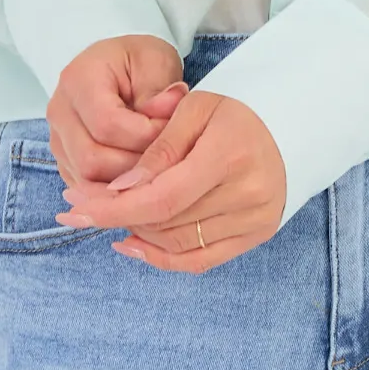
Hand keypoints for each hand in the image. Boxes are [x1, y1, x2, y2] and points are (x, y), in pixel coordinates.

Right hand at [45, 34, 190, 189]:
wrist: (119, 66)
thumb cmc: (137, 61)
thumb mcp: (156, 61)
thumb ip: (161, 91)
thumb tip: (166, 112)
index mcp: (79, 79)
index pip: (107, 124)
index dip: (144, 136)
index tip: (171, 131)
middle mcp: (60, 111)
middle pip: (91, 159)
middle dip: (135, 164)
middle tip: (166, 154)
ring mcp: (58, 138)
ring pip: (86, 179)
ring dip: (125, 180)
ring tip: (154, 164)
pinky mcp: (64, 159)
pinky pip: (85, 187)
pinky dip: (113, 188)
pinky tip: (138, 175)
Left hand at [55, 89, 285, 273]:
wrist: (291, 124)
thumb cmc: (238, 110)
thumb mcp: (195, 109)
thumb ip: (159, 149)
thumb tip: (120, 188)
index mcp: (229, 155)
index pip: (162, 197)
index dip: (115, 206)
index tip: (76, 202)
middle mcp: (247, 195)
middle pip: (166, 222)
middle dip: (115, 215)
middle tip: (78, 204)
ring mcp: (254, 220)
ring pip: (177, 243)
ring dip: (135, 232)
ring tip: (106, 215)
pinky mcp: (255, 235)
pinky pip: (200, 260)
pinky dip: (162, 257)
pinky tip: (132, 242)